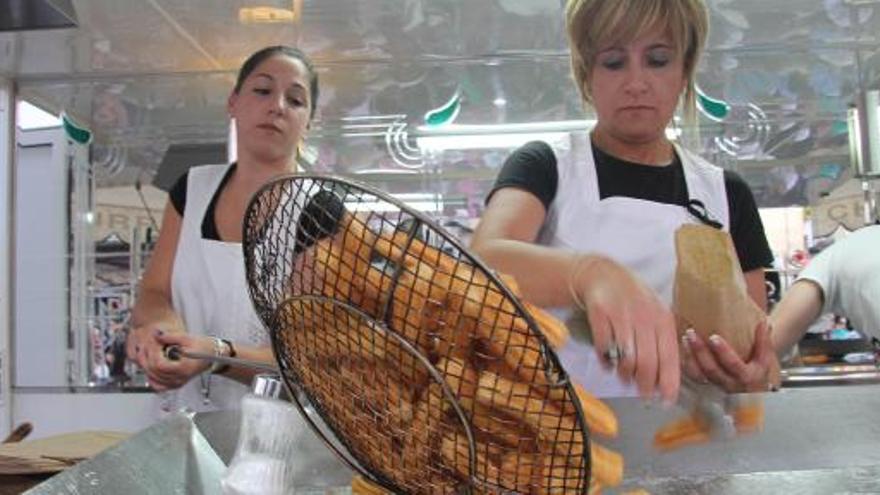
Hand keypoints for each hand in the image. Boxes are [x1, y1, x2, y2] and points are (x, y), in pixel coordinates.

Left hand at [144, 332, 213, 390]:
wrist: (214, 355)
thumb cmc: (204, 347)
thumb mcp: (187, 338)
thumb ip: (170, 336)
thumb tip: (156, 335)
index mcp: (184, 368)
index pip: (159, 364)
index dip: (153, 353)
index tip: (154, 344)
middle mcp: (180, 378)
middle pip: (155, 372)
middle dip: (148, 358)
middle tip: (148, 347)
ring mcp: (178, 382)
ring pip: (154, 379)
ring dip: (148, 367)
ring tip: (148, 355)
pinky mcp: (176, 384)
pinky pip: (159, 387)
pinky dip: (152, 380)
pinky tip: (150, 371)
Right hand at [572, 256, 679, 402]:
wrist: (603, 274)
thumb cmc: (633, 301)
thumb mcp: (654, 316)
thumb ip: (661, 344)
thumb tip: (663, 381)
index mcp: (663, 319)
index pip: (670, 358)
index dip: (668, 383)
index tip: (666, 401)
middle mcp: (644, 317)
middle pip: (648, 362)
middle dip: (645, 384)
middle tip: (642, 394)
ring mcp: (621, 315)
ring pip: (626, 357)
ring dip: (625, 373)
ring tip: (624, 377)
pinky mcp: (600, 313)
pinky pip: (604, 346)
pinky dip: (606, 361)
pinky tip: (608, 364)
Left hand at [682, 319, 780, 392]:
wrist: (753, 387)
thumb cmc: (758, 369)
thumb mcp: (765, 357)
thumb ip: (764, 341)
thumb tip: (764, 323)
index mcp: (747, 377)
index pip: (733, 364)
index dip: (722, 351)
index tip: (713, 337)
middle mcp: (730, 384)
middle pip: (712, 369)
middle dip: (700, 350)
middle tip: (691, 333)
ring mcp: (717, 385)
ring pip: (699, 374)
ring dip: (690, 356)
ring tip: (685, 338)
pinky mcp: (707, 384)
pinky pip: (693, 376)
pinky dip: (686, 362)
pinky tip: (683, 348)